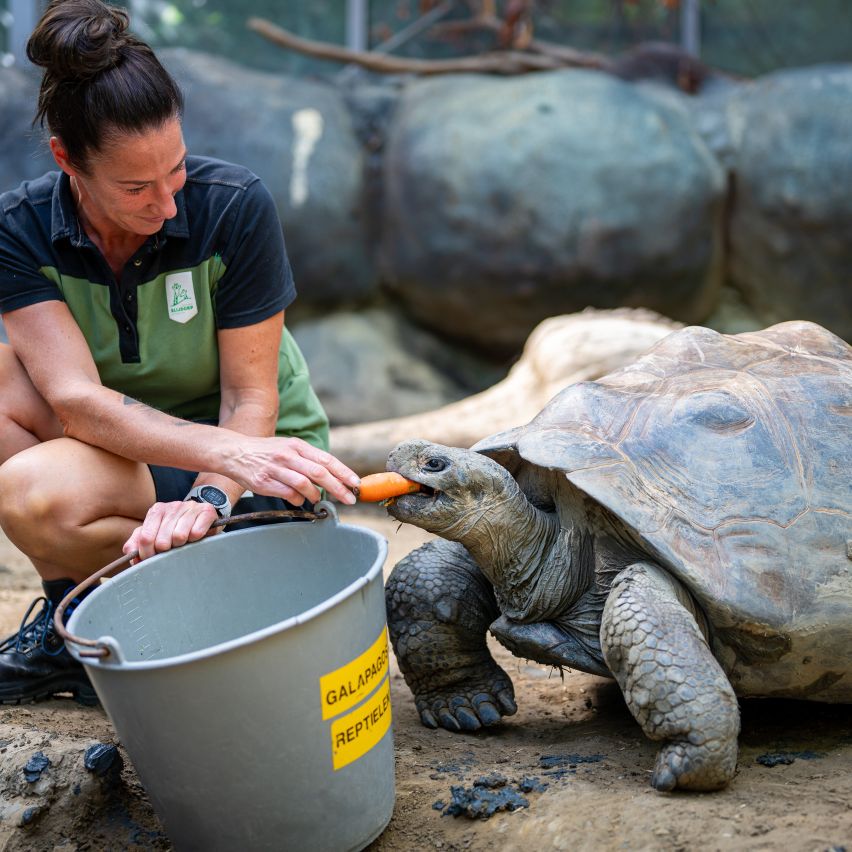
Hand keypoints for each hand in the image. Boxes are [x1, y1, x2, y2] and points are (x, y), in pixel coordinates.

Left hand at [123, 500, 219, 561]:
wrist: (203, 513)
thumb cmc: (177, 528)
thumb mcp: (156, 532)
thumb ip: (139, 542)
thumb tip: (130, 554)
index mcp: (156, 511)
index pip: (145, 537)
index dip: (146, 554)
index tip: (151, 561)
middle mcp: (172, 506)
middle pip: (161, 541)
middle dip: (165, 552)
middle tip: (170, 551)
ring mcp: (190, 507)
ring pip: (179, 537)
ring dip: (181, 546)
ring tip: (183, 543)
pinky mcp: (206, 511)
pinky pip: (197, 532)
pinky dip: (196, 539)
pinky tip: (196, 537)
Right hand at [226, 436, 358, 505]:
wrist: (234, 452)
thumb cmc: (265, 452)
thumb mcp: (288, 446)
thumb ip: (307, 459)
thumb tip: (329, 476)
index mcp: (296, 445)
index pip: (326, 459)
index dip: (343, 472)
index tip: (356, 483)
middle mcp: (287, 455)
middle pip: (319, 472)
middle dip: (338, 487)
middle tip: (349, 499)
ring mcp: (275, 468)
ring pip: (304, 484)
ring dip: (315, 494)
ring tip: (317, 499)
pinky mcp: (264, 482)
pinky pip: (287, 494)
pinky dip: (297, 499)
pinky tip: (298, 500)